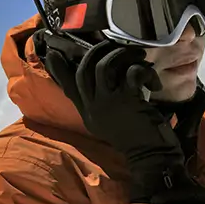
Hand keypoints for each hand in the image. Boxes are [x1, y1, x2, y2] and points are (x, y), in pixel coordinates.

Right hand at [35, 30, 188, 201]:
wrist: (150, 157)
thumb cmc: (135, 140)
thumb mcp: (109, 123)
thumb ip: (101, 105)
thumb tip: (104, 80)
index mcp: (87, 113)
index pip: (69, 87)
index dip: (59, 69)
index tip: (51, 54)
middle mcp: (93, 107)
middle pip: (84, 69)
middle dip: (99, 52)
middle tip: (116, 47)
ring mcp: (108, 103)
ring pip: (104, 66)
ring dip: (122, 55)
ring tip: (139, 56)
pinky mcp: (126, 100)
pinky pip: (131, 73)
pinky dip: (144, 71)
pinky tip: (153, 80)